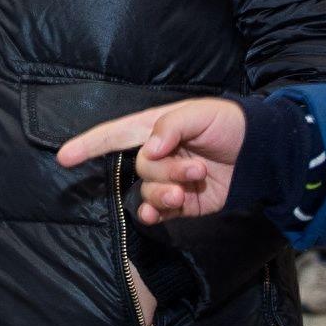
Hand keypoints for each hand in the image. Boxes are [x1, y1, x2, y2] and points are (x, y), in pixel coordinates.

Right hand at [57, 97, 243, 223]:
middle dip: (165, 170)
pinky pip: (158, 210)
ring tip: (193, 185)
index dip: (89, 144)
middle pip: (140, 167)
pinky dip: (157, 211)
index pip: (115, 135)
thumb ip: (172, 127)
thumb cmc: (229, 125)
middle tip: (196, 168)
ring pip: (148, 190)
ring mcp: (168, 180)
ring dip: (167, 190)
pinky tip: (163, 210)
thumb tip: (149, 149)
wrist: (261, 154)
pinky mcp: (181, 203)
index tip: (64, 156)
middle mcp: (157, 154)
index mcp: (156, 128)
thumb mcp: (201, 113)